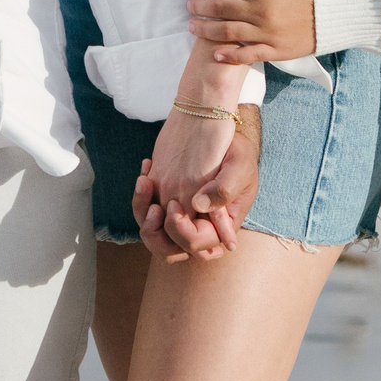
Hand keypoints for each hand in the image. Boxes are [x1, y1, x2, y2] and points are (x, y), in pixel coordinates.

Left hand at [144, 108, 241, 261]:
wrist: (221, 131)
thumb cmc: (237, 151)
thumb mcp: (240, 166)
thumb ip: (224, 188)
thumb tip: (199, 205)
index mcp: (219, 226)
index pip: (195, 244)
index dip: (181, 231)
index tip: (174, 205)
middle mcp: (198, 225)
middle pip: (169, 249)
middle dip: (154, 233)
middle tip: (153, 207)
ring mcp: (180, 214)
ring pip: (153, 232)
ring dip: (142, 212)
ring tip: (145, 181)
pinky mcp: (166, 199)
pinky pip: (146, 210)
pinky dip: (140, 195)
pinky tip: (147, 168)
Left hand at [189, 0, 316, 62]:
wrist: (340, 8)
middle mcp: (261, 11)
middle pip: (221, 9)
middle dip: (201, 6)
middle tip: (190, 5)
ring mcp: (267, 33)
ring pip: (227, 33)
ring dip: (206, 30)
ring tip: (192, 26)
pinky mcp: (276, 50)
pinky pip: (247, 55)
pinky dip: (229, 56)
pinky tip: (216, 54)